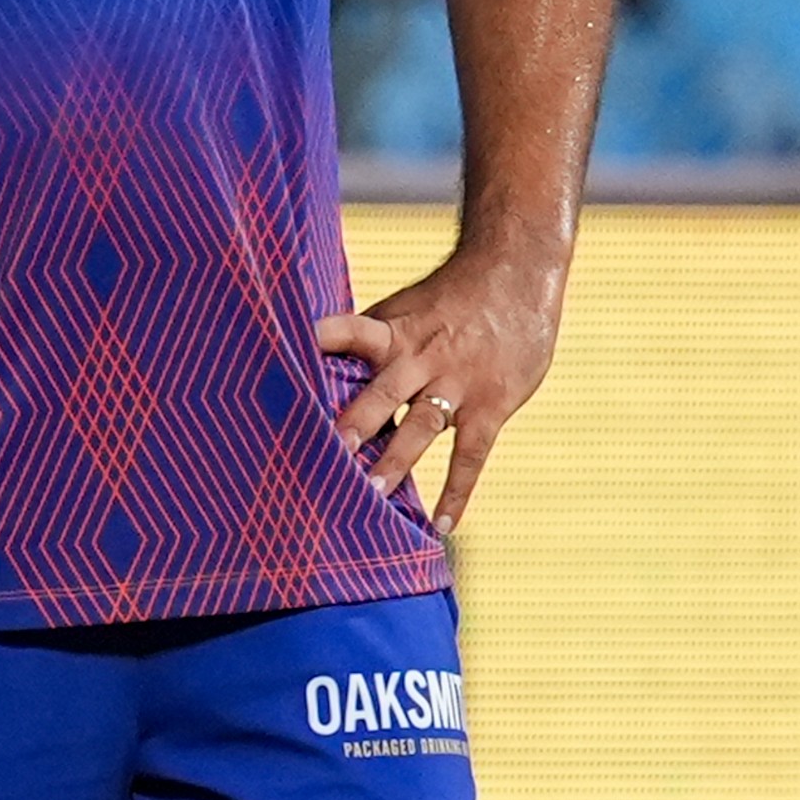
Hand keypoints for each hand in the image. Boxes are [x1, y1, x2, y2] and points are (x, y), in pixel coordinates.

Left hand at [316, 249, 563, 530]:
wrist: (518, 273)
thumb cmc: (449, 297)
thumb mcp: (404, 309)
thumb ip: (368, 344)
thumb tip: (313, 369)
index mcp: (392, 330)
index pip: (347, 333)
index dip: (317, 346)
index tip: (281, 363)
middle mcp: (421, 356)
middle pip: (382, 391)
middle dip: (355, 421)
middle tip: (327, 450)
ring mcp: (457, 382)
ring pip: (422, 426)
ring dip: (396, 460)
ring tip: (371, 494)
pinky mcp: (490, 404)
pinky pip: (472, 455)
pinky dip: (457, 492)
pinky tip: (441, 526)